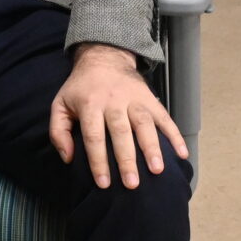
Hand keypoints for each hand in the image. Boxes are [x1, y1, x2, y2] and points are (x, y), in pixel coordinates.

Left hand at [49, 44, 185, 190]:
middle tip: (132, 184)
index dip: (98, 160)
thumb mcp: (60, 104)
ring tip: (157, 170)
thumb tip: (68, 158)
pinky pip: (164, 117)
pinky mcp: (150, 98)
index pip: (94, 136)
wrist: (105, 57)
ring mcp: (134, 99)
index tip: (103, 184)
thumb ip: (58, 131)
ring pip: (144, 123)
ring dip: (152, 147)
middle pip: (121, 131)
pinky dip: (174, 134)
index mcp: (90, 104)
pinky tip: (182, 153)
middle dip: (127, 159)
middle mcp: (114, 101)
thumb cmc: (81, 88)